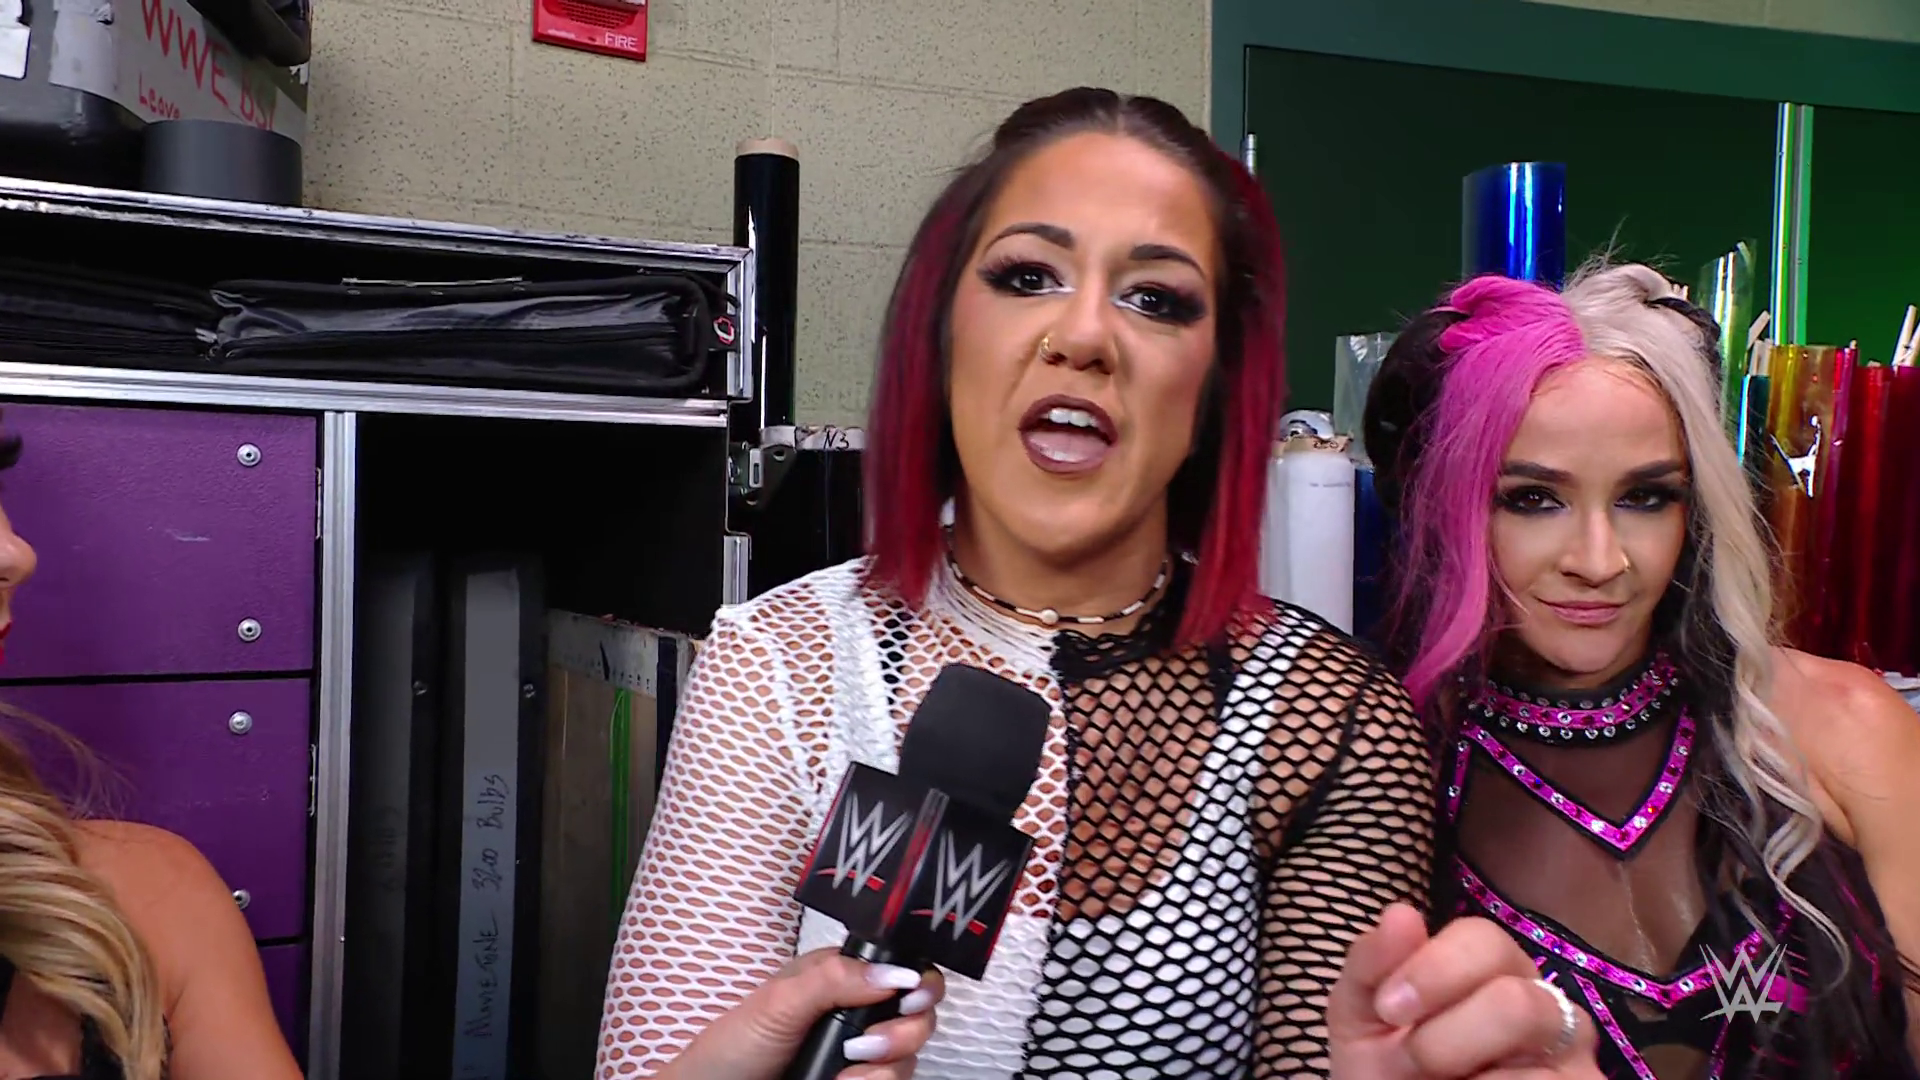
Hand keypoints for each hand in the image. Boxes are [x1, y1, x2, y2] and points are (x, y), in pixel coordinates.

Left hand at [655, 948, 944, 1079]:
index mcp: (842, 977)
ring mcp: (861, 1052)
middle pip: (918, 1015)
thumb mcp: (780, 1001)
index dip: (919, 983)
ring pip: (909, 1056)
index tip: (912, 998)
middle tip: (864, 1046)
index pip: (904, 968)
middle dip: (903, 1032)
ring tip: (842, 1076)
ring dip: (882, 1068)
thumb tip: (893, 972)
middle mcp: (859, 1011)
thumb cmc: (734, 1046)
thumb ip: (836, 979)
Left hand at [1329, 904, 1604, 1078]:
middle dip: (1445, 1039)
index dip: (1435, 970)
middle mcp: (1546, 1005)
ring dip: (1468, 1078)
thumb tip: (1401, 913)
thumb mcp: (1363, 1021)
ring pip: (1532, 1054)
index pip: (1484, 940)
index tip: (1388, 1009)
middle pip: (1515, 1001)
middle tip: (1412, 1063)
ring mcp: (1574, 1058)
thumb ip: (1372, 967)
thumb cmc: (1386, 1071)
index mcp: (1493, 970)